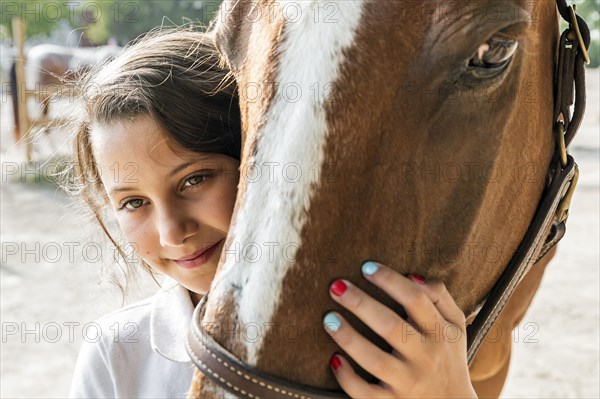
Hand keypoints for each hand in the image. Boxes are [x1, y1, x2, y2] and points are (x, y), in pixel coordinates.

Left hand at [322, 262, 476, 397]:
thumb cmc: (447, 357)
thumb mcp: (454, 326)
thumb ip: (439, 297)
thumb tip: (412, 276)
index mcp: (439, 332)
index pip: (415, 300)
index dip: (390, 281)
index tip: (366, 267)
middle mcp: (424, 357)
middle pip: (390, 326)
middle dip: (360, 303)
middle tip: (336, 286)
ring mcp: (407, 383)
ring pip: (374, 360)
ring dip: (348, 338)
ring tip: (329, 319)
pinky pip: (365, 393)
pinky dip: (347, 377)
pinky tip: (334, 359)